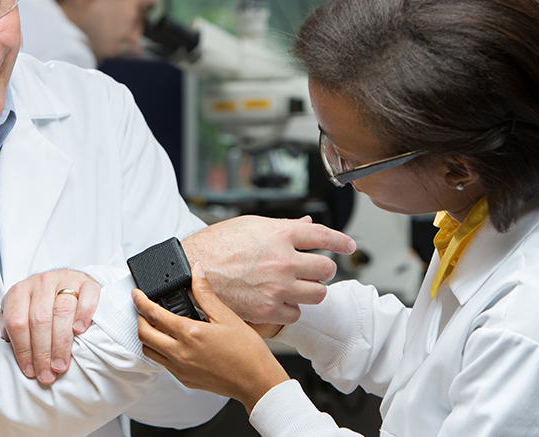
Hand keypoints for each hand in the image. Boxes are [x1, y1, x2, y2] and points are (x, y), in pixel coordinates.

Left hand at [0, 269, 100, 383]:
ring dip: (61, 343)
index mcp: (19, 291)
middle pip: (39, 319)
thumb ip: (12, 331)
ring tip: (61, 365)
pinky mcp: (87, 281)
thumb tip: (10, 356)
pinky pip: (87, 296)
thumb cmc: (40, 306)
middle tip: (47, 374)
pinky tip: (80, 331)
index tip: (30, 371)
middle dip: (42, 352)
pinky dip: (84, 314)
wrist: (66, 283)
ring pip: (62, 310)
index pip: (17, 321)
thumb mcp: (20, 314)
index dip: (22, 349)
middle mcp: (41, 282)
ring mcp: (65, 279)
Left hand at [135, 263, 290, 413]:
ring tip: (155, 325)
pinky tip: (171, 343)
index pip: (154, 314)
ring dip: (147, 336)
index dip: (141, 301)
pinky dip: (159, 351)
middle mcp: (180, 353)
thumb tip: (196, 272)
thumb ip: (205, 294)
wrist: (256, 381)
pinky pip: (162, 364)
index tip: (136, 294)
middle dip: (139, 318)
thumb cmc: (247, 352)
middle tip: (143, 308)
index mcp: (190, 334)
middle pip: (144, 334)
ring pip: (149, 351)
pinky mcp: (184, 379)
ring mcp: (180, 368)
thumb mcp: (226, 316)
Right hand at [182, 215, 354, 324]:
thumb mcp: (251, 225)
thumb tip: (306, 225)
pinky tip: (279, 301)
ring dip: (310, 291)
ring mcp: (277, 287)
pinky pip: (296, 314)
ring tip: (297, 287)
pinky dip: (290, 309)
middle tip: (312, 270)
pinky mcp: (268, 309)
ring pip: (317, 294)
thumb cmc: (216, 245)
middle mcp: (284, 260)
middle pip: (326, 269)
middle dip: (322, 269)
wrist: (190, 269)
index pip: (323, 236)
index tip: (348, 246)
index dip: (340, 241)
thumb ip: (283, 227)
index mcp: (280, 234)